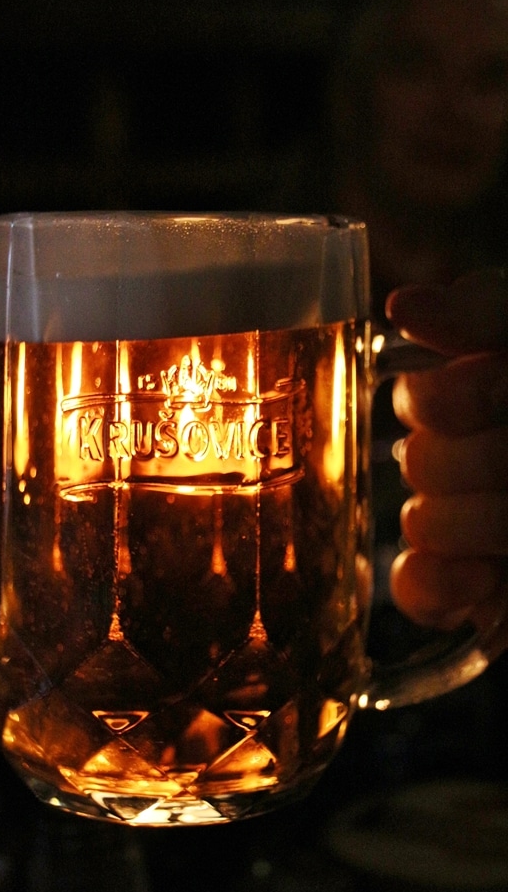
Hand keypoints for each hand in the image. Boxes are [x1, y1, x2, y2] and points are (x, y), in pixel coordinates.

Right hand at [385, 268, 507, 658]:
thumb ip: (489, 314)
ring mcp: (465, 522)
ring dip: (483, 523)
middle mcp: (471, 454)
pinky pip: (413, 583)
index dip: (461, 398)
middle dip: (487, 463)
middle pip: (421, 460)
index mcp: (485, 395)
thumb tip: (402, 307)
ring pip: (420, 521)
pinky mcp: (467, 585)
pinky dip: (442, 582)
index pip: (421, 397)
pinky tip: (485, 576)